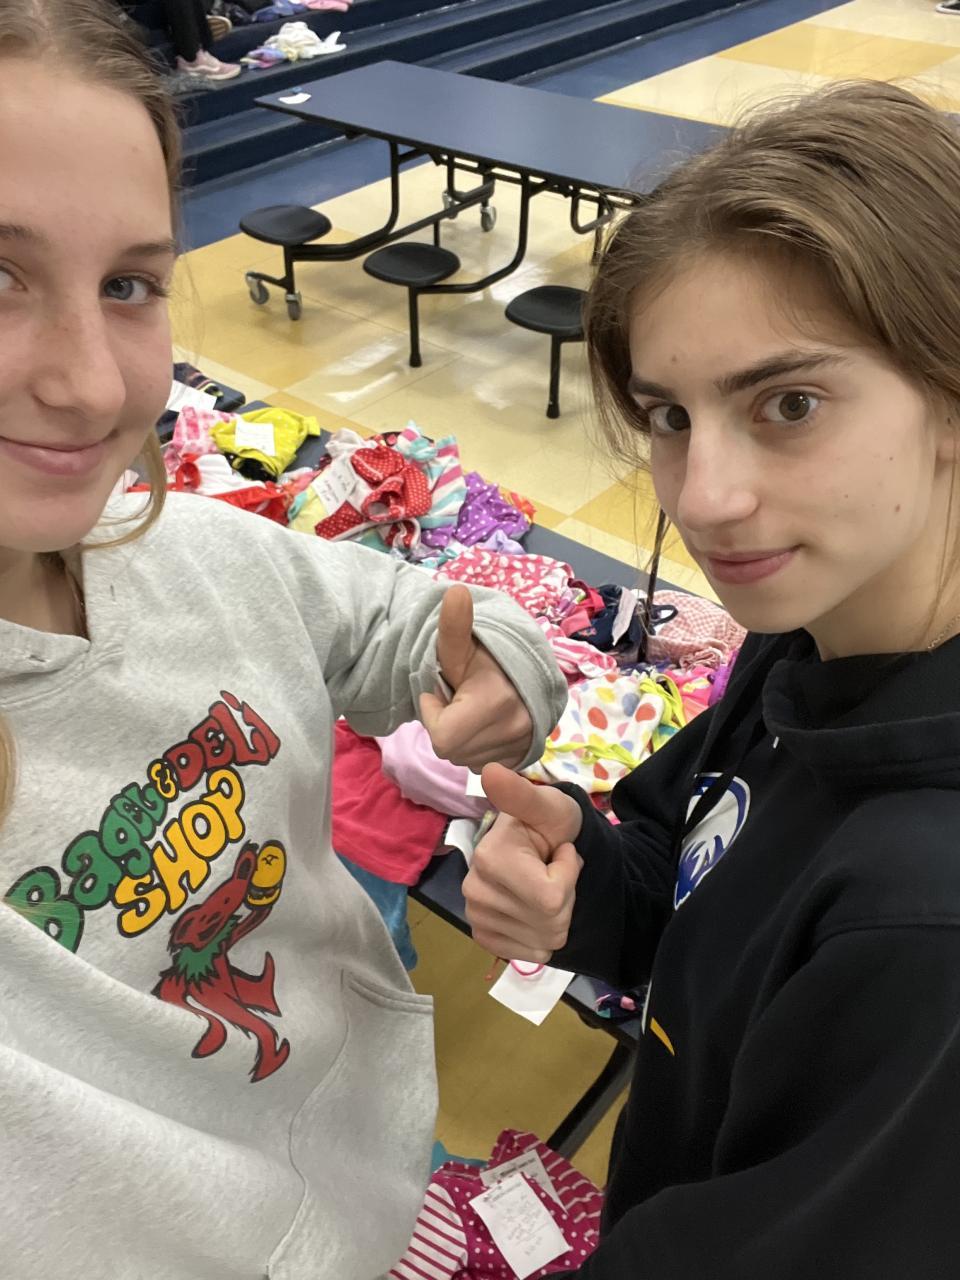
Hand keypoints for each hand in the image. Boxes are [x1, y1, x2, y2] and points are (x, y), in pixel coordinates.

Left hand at [420, 585, 533, 770]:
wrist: (529, 666)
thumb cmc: (487, 655)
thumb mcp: (463, 645)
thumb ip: (454, 626)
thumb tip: (456, 592)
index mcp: (497, 703)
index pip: (443, 739)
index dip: (434, 716)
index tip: (443, 693)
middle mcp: (515, 730)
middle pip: (452, 752)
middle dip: (446, 727)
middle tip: (458, 700)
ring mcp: (523, 746)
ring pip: (465, 760)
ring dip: (460, 738)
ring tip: (472, 710)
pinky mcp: (525, 756)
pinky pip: (482, 766)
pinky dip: (476, 749)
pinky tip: (483, 726)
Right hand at [463, 763, 582, 962]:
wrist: (543, 847)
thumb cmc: (551, 824)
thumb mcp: (549, 807)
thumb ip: (524, 795)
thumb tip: (490, 771)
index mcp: (488, 858)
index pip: (551, 897)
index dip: (568, 875)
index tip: (559, 851)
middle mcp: (473, 890)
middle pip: (549, 923)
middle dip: (566, 898)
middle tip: (553, 871)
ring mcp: (475, 916)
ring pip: (544, 941)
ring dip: (557, 917)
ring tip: (544, 887)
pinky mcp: (483, 936)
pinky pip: (529, 954)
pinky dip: (542, 935)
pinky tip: (534, 910)